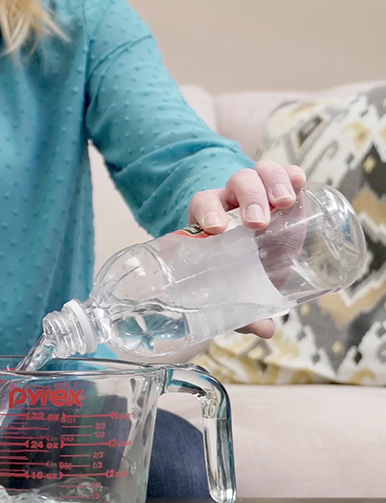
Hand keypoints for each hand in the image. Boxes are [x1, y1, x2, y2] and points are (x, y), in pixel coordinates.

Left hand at [187, 160, 306, 338]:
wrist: (251, 246)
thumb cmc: (235, 267)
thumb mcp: (238, 286)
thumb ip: (245, 309)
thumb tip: (265, 330)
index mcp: (208, 217)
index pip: (203, 204)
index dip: (207, 212)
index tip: (215, 229)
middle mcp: (230, 199)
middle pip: (234, 186)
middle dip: (247, 200)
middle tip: (257, 223)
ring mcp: (255, 189)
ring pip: (258, 174)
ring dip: (270, 184)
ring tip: (284, 203)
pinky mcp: (279, 188)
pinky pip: (282, 172)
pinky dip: (290, 174)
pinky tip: (299, 181)